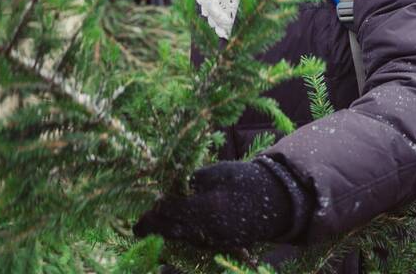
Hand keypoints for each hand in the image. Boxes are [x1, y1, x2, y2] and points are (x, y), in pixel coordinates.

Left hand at [133, 159, 308, 249]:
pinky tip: (173, 229)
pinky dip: (181, 235)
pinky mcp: (222, 244)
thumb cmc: (246, 179)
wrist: (277, 199)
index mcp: (208, 207)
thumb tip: (168, 186)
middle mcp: (210, 229)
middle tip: (137, 226)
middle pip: (173, 230)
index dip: (154, 211)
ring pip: (183, 238)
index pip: (172, 211)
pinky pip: (195, 241)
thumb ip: (192, 180)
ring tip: (151, 226)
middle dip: (154, 228)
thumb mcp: (218, 172)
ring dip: (166, 232)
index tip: (142, 209)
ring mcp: (217, 240)